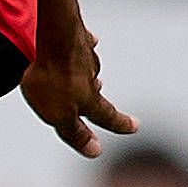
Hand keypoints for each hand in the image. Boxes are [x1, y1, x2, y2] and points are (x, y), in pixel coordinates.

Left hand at [21, 0, 136, 159]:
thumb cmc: (52, 78)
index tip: (135, 127)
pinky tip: (84, 43)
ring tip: (87, 77)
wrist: (53, 35)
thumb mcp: (59, 115)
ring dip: (88, 74)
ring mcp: (83, 55)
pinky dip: (82, 47)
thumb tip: (94, 151)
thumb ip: (75, 133)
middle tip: (101, 97)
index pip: (107, 116)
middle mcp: (91, 76)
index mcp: (89, 98)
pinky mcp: (74, 35)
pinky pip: (80, 43)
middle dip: (97, 97)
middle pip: (95, 90)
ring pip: (88, 68)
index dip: (119, 124)